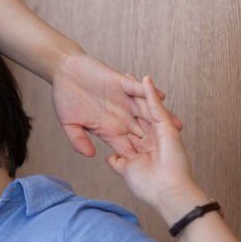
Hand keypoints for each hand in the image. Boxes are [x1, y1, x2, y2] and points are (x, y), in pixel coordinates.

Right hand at [52, 54, 181, 158]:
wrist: (65, 72)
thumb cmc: (65, 98)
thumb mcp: (69, 123)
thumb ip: (78, 140)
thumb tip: (90, 155)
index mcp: (108, 128)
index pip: (125, 145)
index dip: (137, 156)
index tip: (149, 169)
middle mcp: (119, 115)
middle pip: (142, 131)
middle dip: (156, 142)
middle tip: (171, 153)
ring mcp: (123, 100)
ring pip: (146, 111)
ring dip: (160, 118)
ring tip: (176, 126)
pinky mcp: (122, 83)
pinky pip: (137, 89)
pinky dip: (148, 92)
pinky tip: (161, 97)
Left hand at [105, 76, 200, 216]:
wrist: (168, 193)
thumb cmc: (148, 187)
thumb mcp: (126, 172)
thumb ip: (117, 162)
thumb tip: (108, 157)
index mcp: (134, 146)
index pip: (122, 126)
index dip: (112, 115)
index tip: (100, 103)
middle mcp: (145, 136)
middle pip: (133, 112)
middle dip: (124, 98)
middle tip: (113, 81)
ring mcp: (156, 132)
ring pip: (144, 106)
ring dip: (136, 90)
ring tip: (127, 74)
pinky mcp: (166, 128)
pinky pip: (156, 107)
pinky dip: (150, 93)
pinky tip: (144, 79)